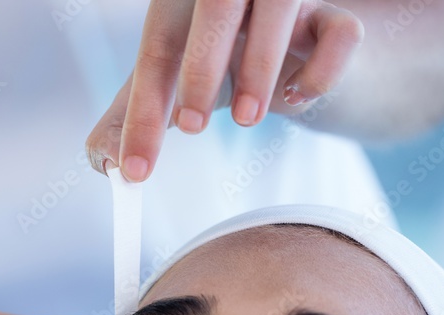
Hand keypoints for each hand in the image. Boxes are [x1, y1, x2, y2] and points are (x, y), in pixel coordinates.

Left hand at [87, 0, 363, 180]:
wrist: (294, 46)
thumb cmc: (220, 62)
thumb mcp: (167, 84)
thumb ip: (128, 120)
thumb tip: (101, 162)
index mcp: (182, 3)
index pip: (156, 51)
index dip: (140, 115)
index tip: (132, 169)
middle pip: (215, 4)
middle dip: (199, 70)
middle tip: (190, 128)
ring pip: (281, 5)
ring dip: (258, 69)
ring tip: (245, 119)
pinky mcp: (336, 15)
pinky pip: (341, 31)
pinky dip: (320, 72)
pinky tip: (297, 98)